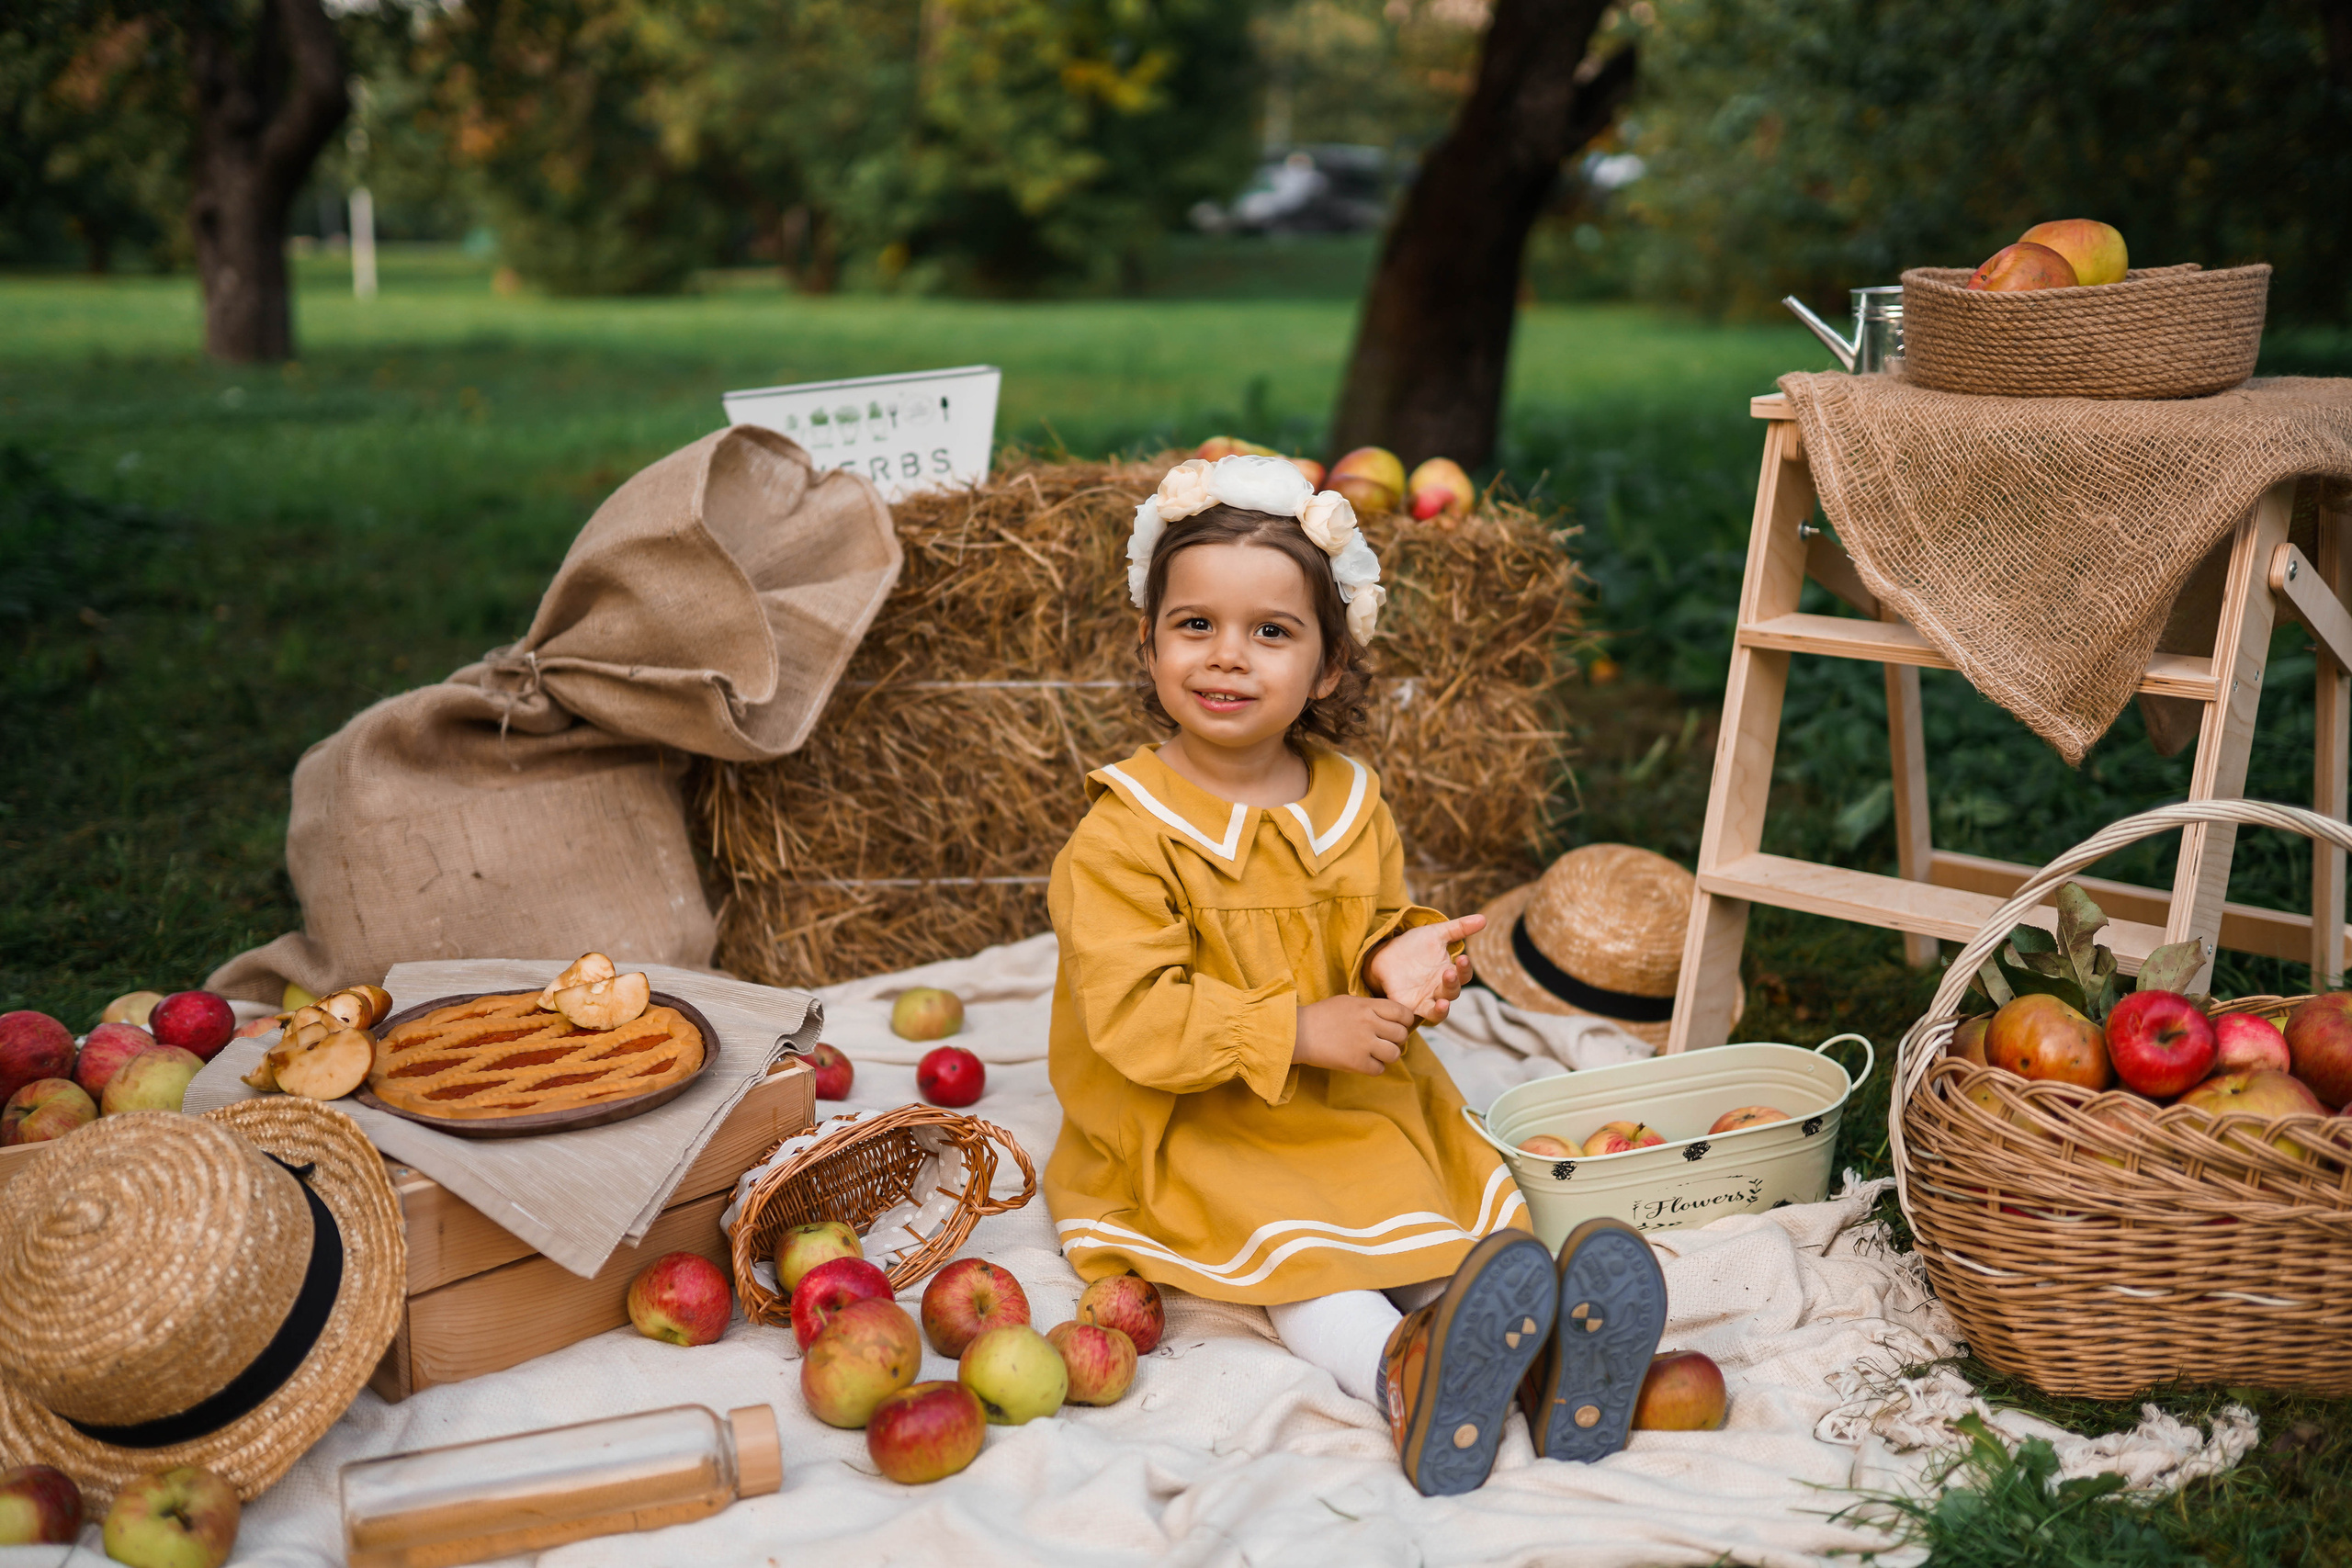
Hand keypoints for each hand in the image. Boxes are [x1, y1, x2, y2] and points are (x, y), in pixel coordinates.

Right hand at [1294, 995, 1414, 1074]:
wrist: (1298, 1033)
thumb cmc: (1321, 1016)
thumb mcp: (1348, 1002)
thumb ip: (1370, 1008)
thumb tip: (1391, 1017)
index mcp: (1367, 1006)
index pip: (1402, 1013)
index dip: (1404, 1022)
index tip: (1397, 1026)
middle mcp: (1369, 1023)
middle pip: (1401, 1035)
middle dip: (1396, 1040)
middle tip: (1385, 1042)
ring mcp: (1364, 1043)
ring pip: (1394, 1054)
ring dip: (1387, 1056)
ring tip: (1375, 1054)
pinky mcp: (1356, 1062)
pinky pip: (1379, 1069)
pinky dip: (1373, 1068)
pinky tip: (1363, 1063)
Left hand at [1365, 913, 1486, 1022]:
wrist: (1384, 954)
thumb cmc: (1412, 945)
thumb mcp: (1435, 933)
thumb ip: (1459, 928)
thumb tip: (1483, 918)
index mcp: (1448, 971)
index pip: (1463, 974)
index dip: (1465, 968)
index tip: (1462, 958)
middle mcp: (1440, 988)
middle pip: (1453, 991)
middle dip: (1452, 983)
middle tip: (1448, 972)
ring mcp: (1426, 999)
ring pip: (1440, 1009)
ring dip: (1443, 1007)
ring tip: (1443, 1002)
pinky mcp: (1411, 1007)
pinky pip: (1422, 1016)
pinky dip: (1428, 1015)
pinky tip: (1427, 1009)